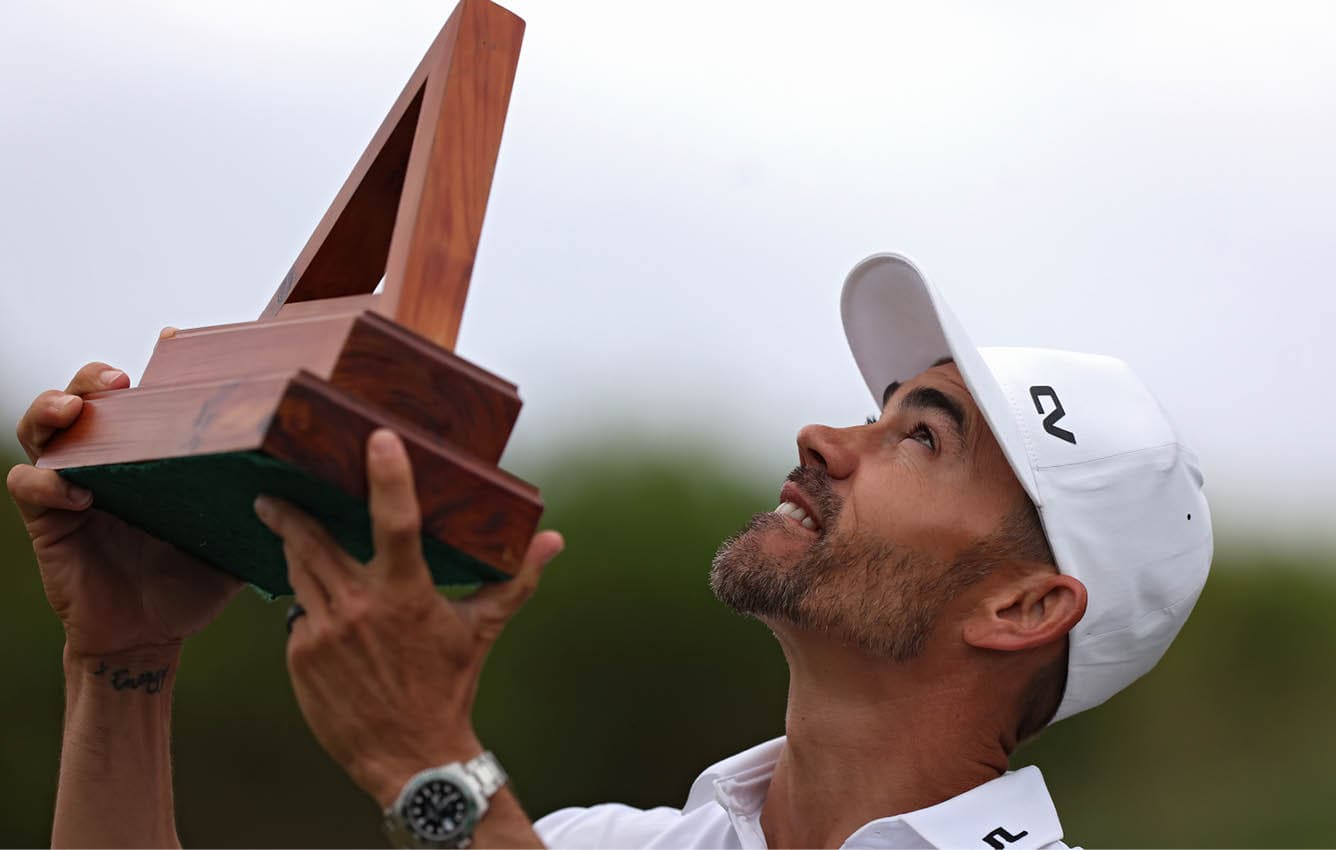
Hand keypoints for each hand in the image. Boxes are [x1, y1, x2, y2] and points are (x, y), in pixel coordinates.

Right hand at [6, 352, 242, 659]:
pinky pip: (30, 488)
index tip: (172, 339)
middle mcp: (110, 460)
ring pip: (43, 429)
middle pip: (85, 396)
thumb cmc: (195, 577)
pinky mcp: (51, 522)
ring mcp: (75, 486)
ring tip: (75, 410)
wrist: (154, 635)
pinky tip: (77, 491)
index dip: (155, 363)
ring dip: (52, 409)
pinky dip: (45, 481)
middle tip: (117, 380)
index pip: (148, 395)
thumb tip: (319, 480)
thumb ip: (268, 505)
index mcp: (154, 453)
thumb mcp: (237, 533)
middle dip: (92, 376)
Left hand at [254, 428, 563, 807]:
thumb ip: (516, 578)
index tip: (378, 439)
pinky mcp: (300, 656)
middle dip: (290, 512)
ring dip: (292, 549)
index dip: (388, 477)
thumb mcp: (483, 628)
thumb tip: (554, 540)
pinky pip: (297, 614)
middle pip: (314, 540)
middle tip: (274, 490)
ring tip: (285, 530)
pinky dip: (308, 604)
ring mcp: (323, 633)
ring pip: (297, 572)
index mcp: (407, 594)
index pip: (396, 522)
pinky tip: (317, 604)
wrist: (411, 756)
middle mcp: (360, 609)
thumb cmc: (450, 685)